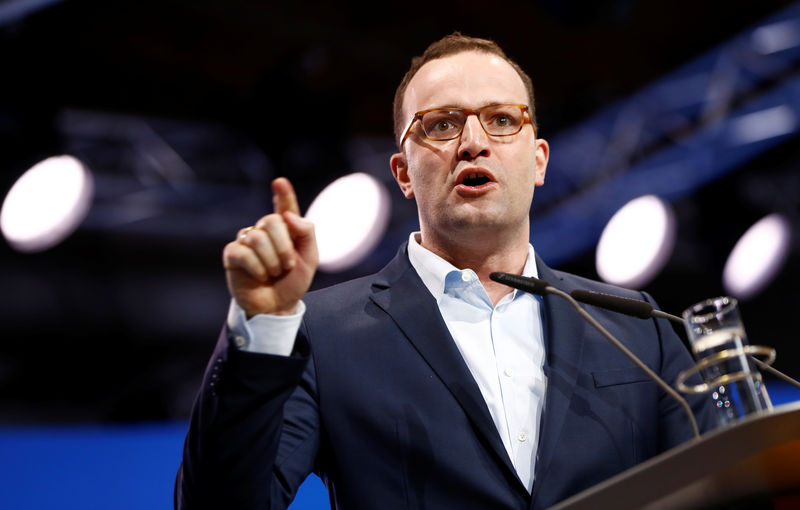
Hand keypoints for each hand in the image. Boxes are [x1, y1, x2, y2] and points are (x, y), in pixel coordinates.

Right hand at [222, 178, 317, 316]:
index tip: (279, 182)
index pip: (284, 207)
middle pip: (272, 221)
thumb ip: (306, 233)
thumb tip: (288, 215)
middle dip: (284, 246)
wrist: (277, 306)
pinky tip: (260, 276)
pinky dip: (257, 267)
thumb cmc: (292, 282)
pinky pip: (243, 252)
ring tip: (274, 274)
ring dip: (272, 261)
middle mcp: (264, 231)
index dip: (283, 194)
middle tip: (288, 266)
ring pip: (258, 237)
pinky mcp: (233, 255)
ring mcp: (247, 241)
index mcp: (286, 229)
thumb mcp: (309, 259)